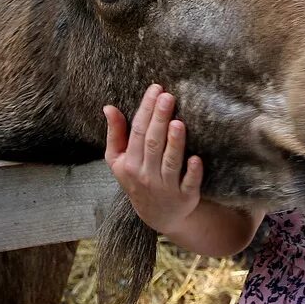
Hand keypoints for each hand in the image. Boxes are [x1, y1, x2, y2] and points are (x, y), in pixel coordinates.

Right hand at [104, 84, 203, 235]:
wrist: (158, 214)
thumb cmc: (138, 178)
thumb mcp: (119, 160)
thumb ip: (115, 134)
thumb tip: (108, 107)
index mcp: (129, 163)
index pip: (137, 132)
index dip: (146, 110)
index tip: (156, 88)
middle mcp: (146, 175)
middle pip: (153, 144)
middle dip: (159, 119)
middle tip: (168, 97)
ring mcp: (166, 187)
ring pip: (169, 162)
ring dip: (174, 143)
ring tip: (178, 122)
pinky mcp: (186, 196)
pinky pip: (188, 184)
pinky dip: (192, 172)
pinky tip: (196, 158)